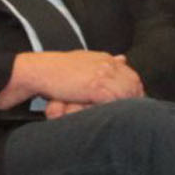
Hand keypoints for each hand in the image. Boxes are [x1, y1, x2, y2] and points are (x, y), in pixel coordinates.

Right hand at [7, 51, 144, 111]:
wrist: (39, 71)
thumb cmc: (57, 70)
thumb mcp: (85, 60)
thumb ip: (105, 62)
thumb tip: (123, 59)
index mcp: (105, 59)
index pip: (131, 76)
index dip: (133, 91)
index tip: (131, 102)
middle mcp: (107, 65)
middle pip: (134, 84)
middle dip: (134, 98)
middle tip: (128, 112)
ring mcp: (103, 75)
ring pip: (127, 93)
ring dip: (125, 105)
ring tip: (119, 115)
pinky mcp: (96, 87)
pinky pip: (114, 100)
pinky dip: (113, 108)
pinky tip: (107, 113)